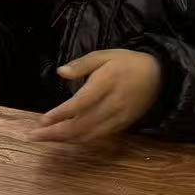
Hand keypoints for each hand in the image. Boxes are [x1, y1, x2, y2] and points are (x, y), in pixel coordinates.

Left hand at [31, 48, 161, 142]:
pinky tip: (63, 138)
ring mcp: (117, 118)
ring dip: (64, 139)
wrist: (160, 77)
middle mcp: (112, 104)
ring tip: (42, 138)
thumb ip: (82, 64)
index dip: (62, 113)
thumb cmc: (128, 62)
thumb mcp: (105, 55)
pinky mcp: (121, 126)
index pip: (81, 102)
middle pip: (81, 124)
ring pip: (88, 134)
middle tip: (33, 136)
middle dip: (56, 133)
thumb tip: (60, 72)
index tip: (43, 119)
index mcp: (107, 83)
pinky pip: (97, 136)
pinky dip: (78, 139)